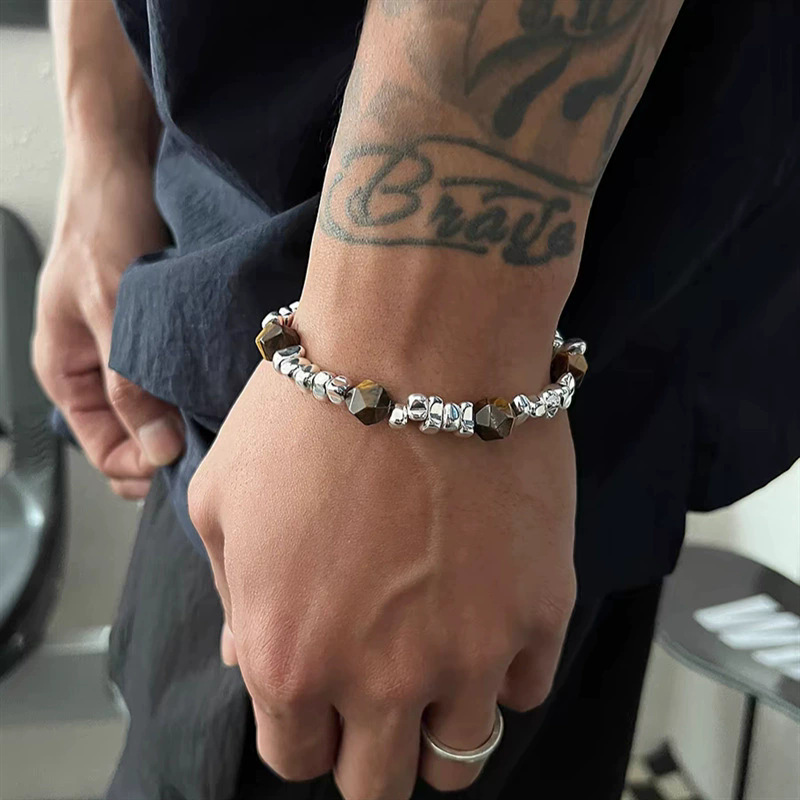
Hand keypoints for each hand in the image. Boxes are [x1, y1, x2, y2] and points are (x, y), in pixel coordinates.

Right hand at [33, 149, 183, 498]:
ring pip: (159, 410)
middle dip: (167, 448)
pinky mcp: (161, 333)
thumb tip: (155, 448)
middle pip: (133, 437)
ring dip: (186, 418)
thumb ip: (127, 381)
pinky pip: (178, 377)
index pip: (102, 449)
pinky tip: (220, 387)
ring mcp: (130, 352)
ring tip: (218, 417)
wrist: (127, 167)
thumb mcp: (109, 308)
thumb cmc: (103, 224)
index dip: (140, 466)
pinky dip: (197, 388)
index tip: (182, 462)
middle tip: (208, 445)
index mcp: (66, 371)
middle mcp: (98, 369)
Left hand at [189, 361, 575, 799]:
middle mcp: (379, 678)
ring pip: (459, 759)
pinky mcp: (540, 613)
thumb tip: (247, 661)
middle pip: (379, 786)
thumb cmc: (309, 414)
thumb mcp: (224, 499)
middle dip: (371, 749)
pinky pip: (526, 690)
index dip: (306, 729)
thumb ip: (231, 597)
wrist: (421, 346)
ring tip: (440, 660)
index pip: (297, 757)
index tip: (323, 696)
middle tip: (381, 695)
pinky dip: (503, 670)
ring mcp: (470, 653)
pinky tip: (488, 615)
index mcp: (288, 658)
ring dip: (442, 724)